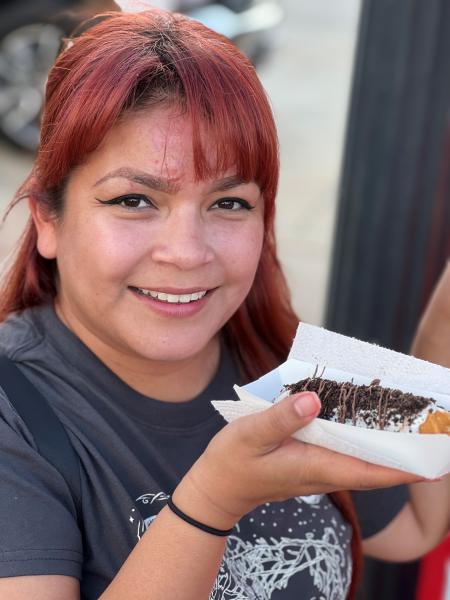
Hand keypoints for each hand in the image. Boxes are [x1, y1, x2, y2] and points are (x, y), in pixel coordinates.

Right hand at [177, 392, 422, 528]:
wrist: (217, 489)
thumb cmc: (231, 462)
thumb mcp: (249, 435)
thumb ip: (280, 418)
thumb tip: (314, 399)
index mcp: (316, 466)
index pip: (372, 472)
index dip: (405, 468)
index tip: (434, 461)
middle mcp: (324, 470)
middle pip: (375, 465)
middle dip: (404, 451)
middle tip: (430, 428)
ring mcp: (318, 468)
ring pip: (362, 458)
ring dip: (386, 442)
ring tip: (407, 417)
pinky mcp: (310, 461)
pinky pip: (345, 450)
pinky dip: (361, 436)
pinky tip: (362, 416)